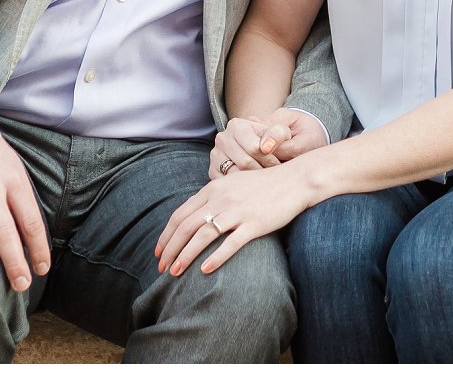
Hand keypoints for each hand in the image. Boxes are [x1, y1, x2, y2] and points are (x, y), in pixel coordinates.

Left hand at [155, 161, 318, 277]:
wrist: (294, 180)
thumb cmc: (263, 185)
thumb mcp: (231, 184)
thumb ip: (212, 197)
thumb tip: (194, 216)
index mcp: (212, 189)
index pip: (180, 214)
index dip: (166, 235)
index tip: (158, 252)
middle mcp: (221, 198)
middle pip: (186, 226)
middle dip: (170, 249)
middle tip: (161, 267)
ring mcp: (238, 211)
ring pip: (203, 235)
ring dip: (186, 255)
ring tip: (175, 272)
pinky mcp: (254, 223)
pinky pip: (231, 243)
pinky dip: (215, 257)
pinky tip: (204, 270)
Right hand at [209, 109, 327, 178]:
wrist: (268, 145)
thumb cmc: (279, 139)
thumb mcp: (284, 132)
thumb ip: (278, 134)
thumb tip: (266, 146)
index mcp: (237, 125)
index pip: (255, 149)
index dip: (271, 160)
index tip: (280, 163)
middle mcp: (222, 138)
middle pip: (245, 164)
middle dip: (264, 171)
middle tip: (275, 174)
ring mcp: (215, 156)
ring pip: (236, 176)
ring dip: (254, 182)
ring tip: (267, 179)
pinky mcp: (213, 172)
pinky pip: (227, 186)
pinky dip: (242, 188)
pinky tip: (255, 186)